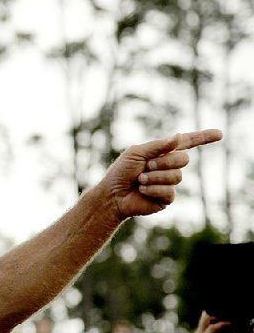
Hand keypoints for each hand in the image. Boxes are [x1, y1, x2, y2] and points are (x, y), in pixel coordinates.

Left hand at [101, 129, 221, 219]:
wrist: (112, 194)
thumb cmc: (121, 172)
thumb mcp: (136, 153)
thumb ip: (158, 146)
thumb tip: (179, 137)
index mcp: (162, 152)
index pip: (187, 143)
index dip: (203, 138)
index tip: (219, 134)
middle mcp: (169, 166)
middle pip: (183, 159)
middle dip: (163, 162)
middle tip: (146, 167)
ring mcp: (169, 183)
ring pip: (176, 176)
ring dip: (154, 177)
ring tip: (140, 180)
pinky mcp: (167, 198)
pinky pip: (170, 191)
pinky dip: (153, 189)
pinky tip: (142, 191)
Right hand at [194, 311, 250, 332]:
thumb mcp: (232, 331)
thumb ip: (226, 321)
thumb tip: (227, 308)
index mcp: (203, 332)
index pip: (207, 314)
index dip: (217, 310)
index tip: (228, 307)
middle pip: (206, 315)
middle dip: (219, 312)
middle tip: (232, 312)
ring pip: (207, 319)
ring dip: (222, 317)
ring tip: (233, 320)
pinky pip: (212, 328)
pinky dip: (224, 324)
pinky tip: (232, 325)